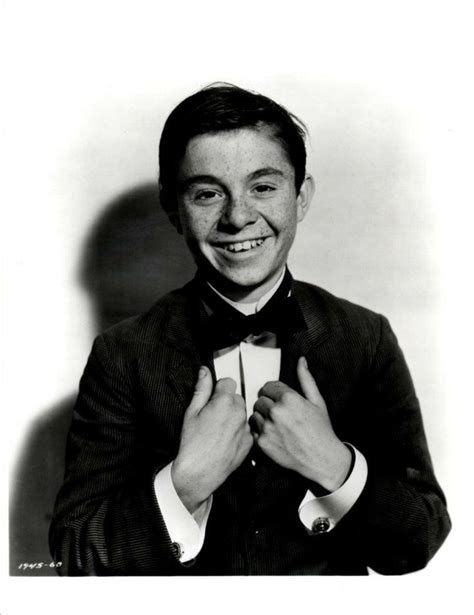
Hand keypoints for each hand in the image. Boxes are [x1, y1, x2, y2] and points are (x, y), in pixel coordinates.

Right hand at [171, 366, 252, 512]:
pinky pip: (246, 429)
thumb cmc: (192, 442)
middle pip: (236, 397)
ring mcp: (246, 427)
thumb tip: (204, 371)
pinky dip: (238, 432)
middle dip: (226, 402)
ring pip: (241, 413)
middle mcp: (239, 412)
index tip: (211, 400)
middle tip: (212, 417)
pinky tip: (225, 440)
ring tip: (218, 431)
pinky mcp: (250, 442)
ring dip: (233, 417)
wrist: (200, 472)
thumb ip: (201, 389)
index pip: (228, 382)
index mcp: (224, 401)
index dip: (218, 390)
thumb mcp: (192, 412)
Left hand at [250, 356, 350, 491]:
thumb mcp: (317, 401)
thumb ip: (306, 379)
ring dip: (262, 418)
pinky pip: (253, 430)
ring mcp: (267, 427)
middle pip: (260, 400)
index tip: (280, 401)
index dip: (273, 393)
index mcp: (288, 398)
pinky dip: (260, 432)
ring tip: (276, 425)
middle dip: (268, 405)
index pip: (268, 387)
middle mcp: (276, 411)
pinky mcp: (262, 442)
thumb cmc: (321, 429)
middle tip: (279, 415)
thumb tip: (301, 360)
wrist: (322, 459)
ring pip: (254, 414)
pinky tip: (273, 435)